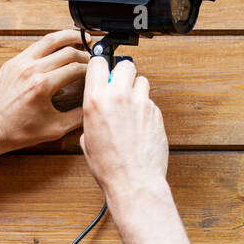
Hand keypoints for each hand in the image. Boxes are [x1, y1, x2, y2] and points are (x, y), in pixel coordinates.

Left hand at [0, 29, 88, 154]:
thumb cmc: (17, 132)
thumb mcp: (54, 129)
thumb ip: (77, 117)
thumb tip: (92, 107)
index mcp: (42, 85)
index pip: (75, 69)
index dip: (91, 70)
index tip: (97, 73)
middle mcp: (31, 70)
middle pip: (67, 51)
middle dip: (84, 55)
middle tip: (93, 60)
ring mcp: (20, 63)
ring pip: (50, 40)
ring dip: (68, 36)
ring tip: (81, 37)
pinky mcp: (12, 62)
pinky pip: (36, 46)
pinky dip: (51, 43)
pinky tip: (60, 45)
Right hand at [79, 55, 168, 198]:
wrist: (134, 181)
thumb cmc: (109, 166)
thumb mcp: (87, 139)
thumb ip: (92, 117)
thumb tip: (97, 111)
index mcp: (96, 101)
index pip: (98, 63)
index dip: (100, 66)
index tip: (101, 71)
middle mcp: (119, 97)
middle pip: (125, 65)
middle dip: (122, 73)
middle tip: (119, 87)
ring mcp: (141, 103)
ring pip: (142, 81)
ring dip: (136, 90)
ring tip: (131, 108)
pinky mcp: (156, 113)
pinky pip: (150, 101)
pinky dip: (145, 109)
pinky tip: (140, 125)